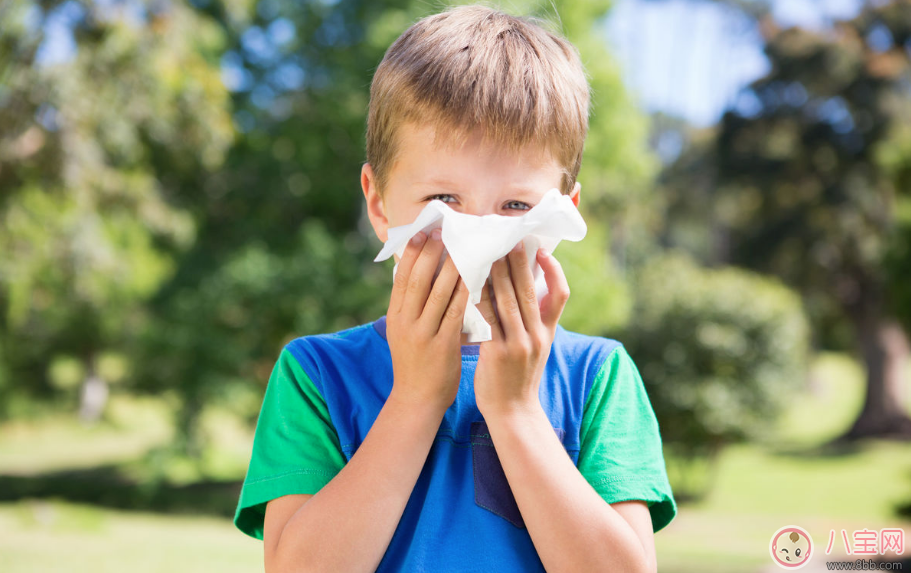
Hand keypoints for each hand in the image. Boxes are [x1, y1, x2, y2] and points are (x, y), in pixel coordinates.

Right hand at [386, 228, 469, 413]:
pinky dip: (466, 293)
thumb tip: (422, 274)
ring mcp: (423, 334)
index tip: (424, 232)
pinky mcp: (442, 346)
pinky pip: (456, 313)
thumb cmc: (416, 363)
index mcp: (396, 317)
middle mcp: (406, 323)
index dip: (413, 253)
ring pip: (438, 294)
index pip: (402, 277)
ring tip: (464, 247)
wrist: (417, 400)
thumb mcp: (405, 333)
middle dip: (431, 253)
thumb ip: (412, 307)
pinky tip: (476, 278)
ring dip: (452, 268)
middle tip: (444, 232)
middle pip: (418, 280)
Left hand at [473, 241, 569, 417]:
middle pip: (529, 290)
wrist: (513, 413)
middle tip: (508, 238)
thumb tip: (526, 290)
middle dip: (518, 262)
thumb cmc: (518, 377)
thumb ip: (534, 322)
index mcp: (548, 332)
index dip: (553, 271)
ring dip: (497, 274)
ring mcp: (519, 344)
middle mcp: (537, 335)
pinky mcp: (498, 352)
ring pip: (507, 300)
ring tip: (487, 253)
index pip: (560, 295)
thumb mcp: (536, 349)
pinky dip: (479, 298)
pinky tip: (470, 284)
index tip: (542, 250)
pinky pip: (488, 318)